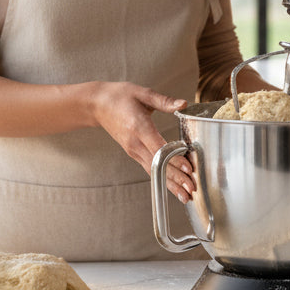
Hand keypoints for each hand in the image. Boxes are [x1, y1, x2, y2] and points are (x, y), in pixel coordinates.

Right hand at [89, 82, 195, 202]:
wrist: (97, 105)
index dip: (174, 160)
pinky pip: (149, 168)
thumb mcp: (143, 93)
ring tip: (185, 195)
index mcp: (139, 127)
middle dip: (176, 178)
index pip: (159, 148)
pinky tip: (172, 186)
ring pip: (153, 171)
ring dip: (169, 184)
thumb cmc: (119, 97)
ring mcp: (132, 150)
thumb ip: (164, 101)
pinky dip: (161, 179)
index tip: (189, 168)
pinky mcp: (133, 152)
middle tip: (191, 189)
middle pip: (157, 165)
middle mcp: (135, 143)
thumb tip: (183, 104)